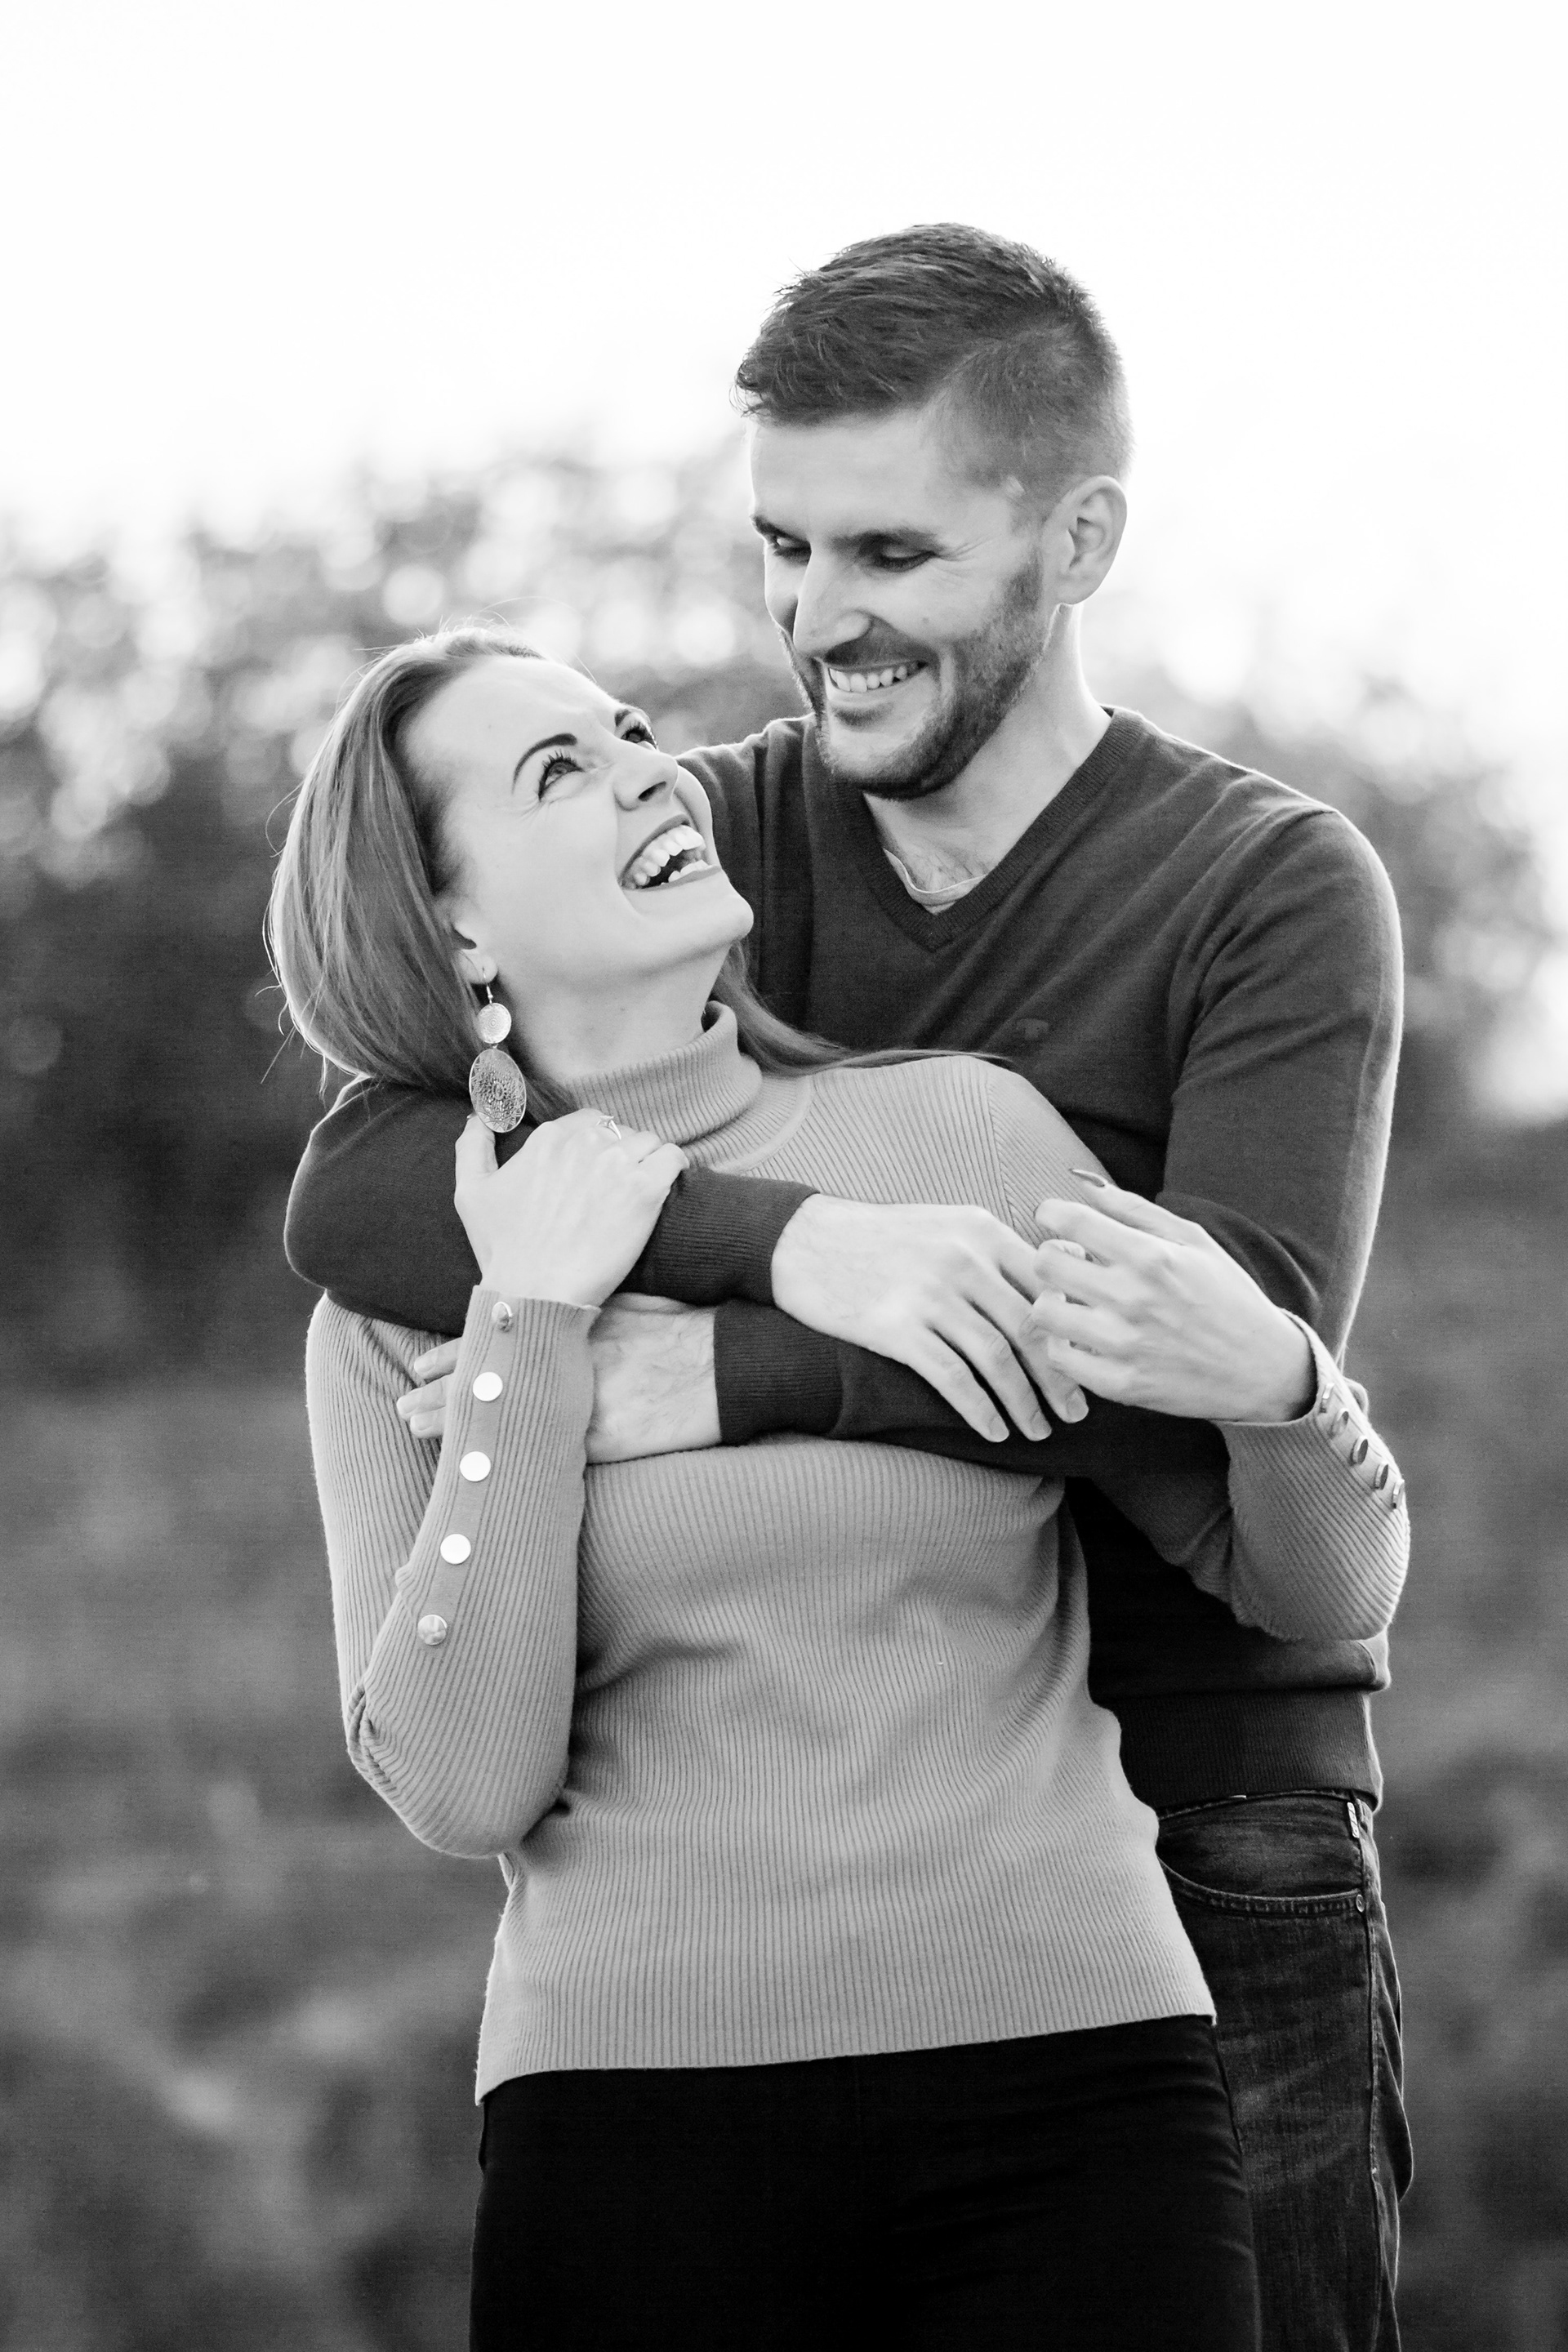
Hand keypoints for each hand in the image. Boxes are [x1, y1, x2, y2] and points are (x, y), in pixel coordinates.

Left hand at [396, 1300, 719, 1461]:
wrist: (732, 1359)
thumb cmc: (693, 1324)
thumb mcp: (640, 1294)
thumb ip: (600, 1298)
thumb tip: (575, 1290)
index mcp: (572, 1324)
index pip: (499, 1338)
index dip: (458, 1352)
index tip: (422, 1360)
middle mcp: (566, 1361)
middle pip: (491, 1379)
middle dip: (444, 1394)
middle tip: (404, 1405)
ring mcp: (582, 1400)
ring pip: (505, 1416)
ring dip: (459, 1427)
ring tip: (418, 1432)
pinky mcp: (604, 1438)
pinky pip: (545, 1455)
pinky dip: (509, 1464)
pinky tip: (480, 1476)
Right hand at [455, 1109, 686, 1307]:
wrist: (535, 1292)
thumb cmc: (503, 1250)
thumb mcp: (470, 1193)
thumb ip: (471, 1148)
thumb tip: (475, 1117)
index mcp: (548, 1140)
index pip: (587, 1121)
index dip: (594, 1145)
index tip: (593, 1171)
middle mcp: (584, 1144)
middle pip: (619, 1131)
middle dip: (619, 1153)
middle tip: (614, 1189)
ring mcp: (617, 1164)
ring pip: (648, 1142)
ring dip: (645, 1162)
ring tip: (637, 1192)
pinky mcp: (645, 1191)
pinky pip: (673, 1158)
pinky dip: (671, 1168)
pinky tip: (660, 1189)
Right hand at [771, 1197, 1087, 1443]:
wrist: (803, 1241)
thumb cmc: (879, 1239)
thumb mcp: (945, 1225)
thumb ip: (995, 1251)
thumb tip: (1053, 1286)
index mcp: (981, 1230)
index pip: (1046, 1286)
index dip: (1073, 1331)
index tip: (1089, 1364)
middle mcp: (962, 1259)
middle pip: (1030, 1327)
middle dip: (1060, 1376)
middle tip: (1077, 1411)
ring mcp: (929, 1293)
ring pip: (997, 1358)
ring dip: (1024, 1401)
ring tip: (1038, 1429)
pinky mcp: (897, 1327)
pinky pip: (952, 1376)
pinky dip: (980, 1408)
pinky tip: (993, 1430)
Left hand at [1027, 1182, 1314, 1422]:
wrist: (1262, 1368)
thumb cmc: (1227, 1296)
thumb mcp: (1192, 1240)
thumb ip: (1133, 1208)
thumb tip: (1080, 1182)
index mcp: (1151, 1256)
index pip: (1068, 1221)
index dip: (1050, 1214)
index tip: (1055, 1219)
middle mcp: (1133, 1298)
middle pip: (1045, 1263)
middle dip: (1051, 1255)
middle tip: (1069, 1261)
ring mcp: (1124, 1344)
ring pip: (1044, 1311)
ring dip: (1054, 1301)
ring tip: (1075, 1301)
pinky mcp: (1120, 1383)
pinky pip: (1059, 1357)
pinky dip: (1064, 1344)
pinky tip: (1084, 1336)